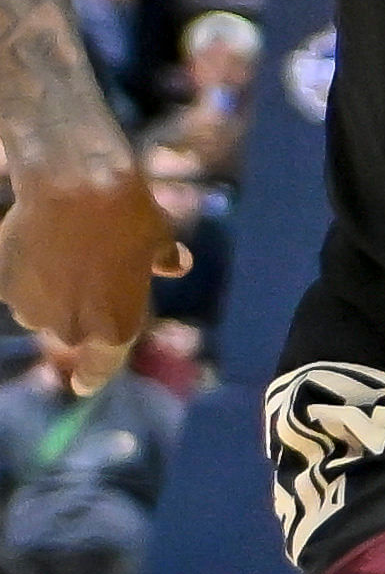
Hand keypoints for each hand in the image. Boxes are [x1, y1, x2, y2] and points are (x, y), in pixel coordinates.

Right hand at [0, 160, 183, 380]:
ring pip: (33, 308)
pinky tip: (26, 241)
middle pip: (67, 329)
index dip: (91, 376)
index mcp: (118, 328)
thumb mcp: (158, 238)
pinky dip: (13, 270)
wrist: (78, 186)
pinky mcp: (2, 286)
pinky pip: (7, 284)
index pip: (102, 365)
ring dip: (40, 291)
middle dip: (71, 308)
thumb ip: (163, 260)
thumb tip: (177, 265)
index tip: (81, 386)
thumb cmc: (129, 215)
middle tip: (77, 270)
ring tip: (54, 250)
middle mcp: (73, 329)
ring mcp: (33, 310)